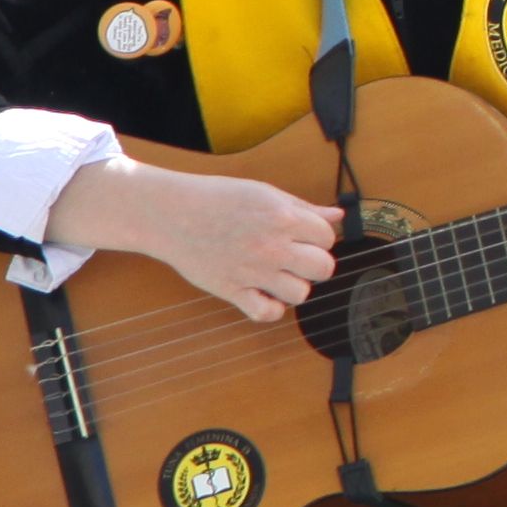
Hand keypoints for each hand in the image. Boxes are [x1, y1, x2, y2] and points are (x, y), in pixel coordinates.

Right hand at [53, 157, 340, 323]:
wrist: (170, 213)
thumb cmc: (217, 198)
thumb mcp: (264, 193)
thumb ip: (303, 208)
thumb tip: (337, 216)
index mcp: (283, 218)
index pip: (327, 237)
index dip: (319, 238)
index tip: (305, 237)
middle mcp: (272, 246)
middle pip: (323, 268)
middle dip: (315, 264)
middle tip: (297, 258)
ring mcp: (252, 271)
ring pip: (300, 294)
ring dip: (294, 286)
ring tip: (278, 275)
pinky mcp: (231, 290)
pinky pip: (266, 313)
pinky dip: (270, 309)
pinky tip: (264, 295)